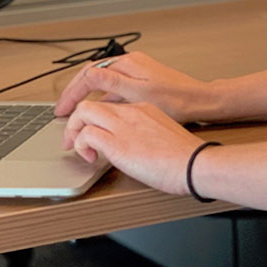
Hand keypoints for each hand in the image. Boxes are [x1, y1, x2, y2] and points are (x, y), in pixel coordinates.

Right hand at [54, 51, 213, 121]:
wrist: (199, 101)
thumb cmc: (175, 99)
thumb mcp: (139, 94)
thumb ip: (113, 84)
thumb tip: (88, 76)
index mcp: (127, 64)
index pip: (89, 74)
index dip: (72, 93)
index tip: (62, 109)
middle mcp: (129, 64)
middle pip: (92, 76)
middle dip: (74, 93)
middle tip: (61, 111)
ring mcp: (135, 73)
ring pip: (102, 83)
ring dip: (86, 97)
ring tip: (74, 113)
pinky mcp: (141, 84)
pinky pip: (113, 89)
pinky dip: (101, 100)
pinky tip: (99, 114)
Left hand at [61, 98, 203, 195]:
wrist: (194, 163)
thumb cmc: (185, 156)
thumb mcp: (163, 135)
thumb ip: (144, 135)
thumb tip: (131, 148)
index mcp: (143, 108)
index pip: (109, 104)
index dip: (94, 118)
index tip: (90, 130)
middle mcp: (131, 112)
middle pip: (90, 103)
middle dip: (75, 121)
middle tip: (73, 139)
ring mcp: (123, 125)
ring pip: (82, 112)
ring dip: (73, 130)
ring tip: (76, 147)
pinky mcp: (117, 143)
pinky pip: (86, 135)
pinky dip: (80, 145)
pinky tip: (90, 158)